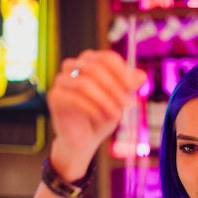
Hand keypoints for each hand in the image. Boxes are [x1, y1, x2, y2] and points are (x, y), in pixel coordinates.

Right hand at [47, 49, 146, 179]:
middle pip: (95, 68)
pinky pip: (75, 99)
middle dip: (114, 88)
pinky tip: (102, 118)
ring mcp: (62, 80)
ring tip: (117, 116)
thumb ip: (129, 87)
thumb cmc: (102, 115)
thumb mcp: (119, 100)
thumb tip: (141, 76)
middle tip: (127, 104)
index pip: (106, 58)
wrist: (85, 139)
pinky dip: (93, 109)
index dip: (121, 71)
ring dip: (104, 100)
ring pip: (84, 84)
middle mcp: (73, 66)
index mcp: (90, 62)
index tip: (133, 85)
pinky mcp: (55, 96)